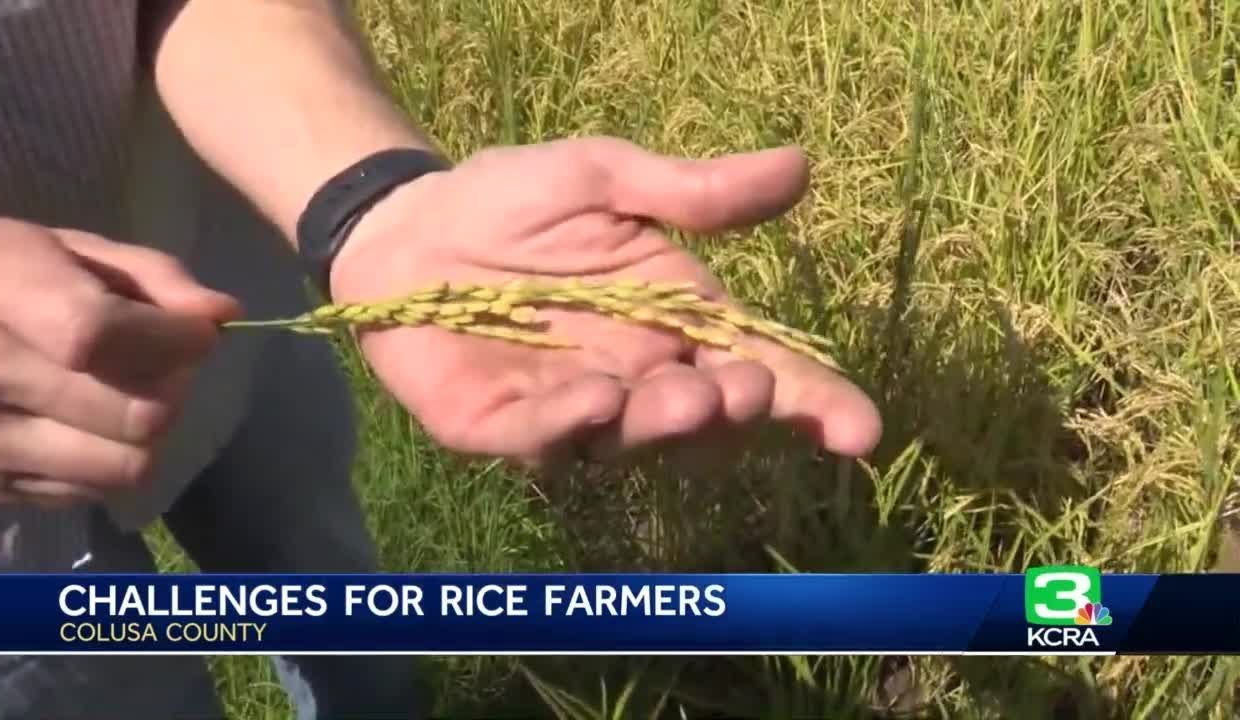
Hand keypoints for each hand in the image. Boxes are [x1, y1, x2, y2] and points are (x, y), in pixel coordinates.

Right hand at [0, 219, 238, 505]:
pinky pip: (83, 492)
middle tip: (164, 368)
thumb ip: (148, 275)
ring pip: (120, 467)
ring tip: (128, 401)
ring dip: (146, 437)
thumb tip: (222, 315)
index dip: (172, 339)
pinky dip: (102, 463)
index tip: (197, 334)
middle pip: (132, 414)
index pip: (101, 333)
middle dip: (173, 390)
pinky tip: (81, 428)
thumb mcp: (57, 246)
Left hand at [330, 138, 881, 470]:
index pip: (758, 368)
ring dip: (662, 427)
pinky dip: (570, 427)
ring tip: (684, 397)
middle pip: (702, 420)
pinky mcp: (499, 429)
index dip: (812, 403)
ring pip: (630, 442)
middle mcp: (636, 378)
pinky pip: (542, 439)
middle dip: (730, 412)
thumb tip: (800, 167)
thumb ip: (692, 190)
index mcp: (676, 321)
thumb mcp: (605, 175)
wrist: (409, 220)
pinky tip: (594, 400)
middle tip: (741, 390)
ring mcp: (570, 411)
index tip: (862, 429)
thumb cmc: (513, 197)